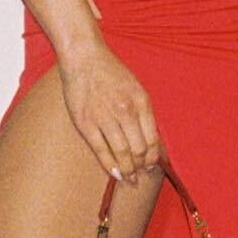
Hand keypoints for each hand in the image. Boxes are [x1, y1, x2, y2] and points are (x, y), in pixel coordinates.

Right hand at [58, 41, 162, 183]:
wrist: (84, 58)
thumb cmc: (111, 72)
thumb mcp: (136, 88)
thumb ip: (143, 112)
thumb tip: (150, 140)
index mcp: (141, 102)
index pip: (152, 138)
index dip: (153, 157)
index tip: (152, 165)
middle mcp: (125, 110)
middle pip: (139, 149)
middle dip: (141, 166)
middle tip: (140, 174)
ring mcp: (105, 117)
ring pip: (122, 152)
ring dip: (127, 170)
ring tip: (129, 178)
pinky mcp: (85, 122)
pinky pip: (100, 150)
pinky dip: (109, 165)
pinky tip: (115, 173)